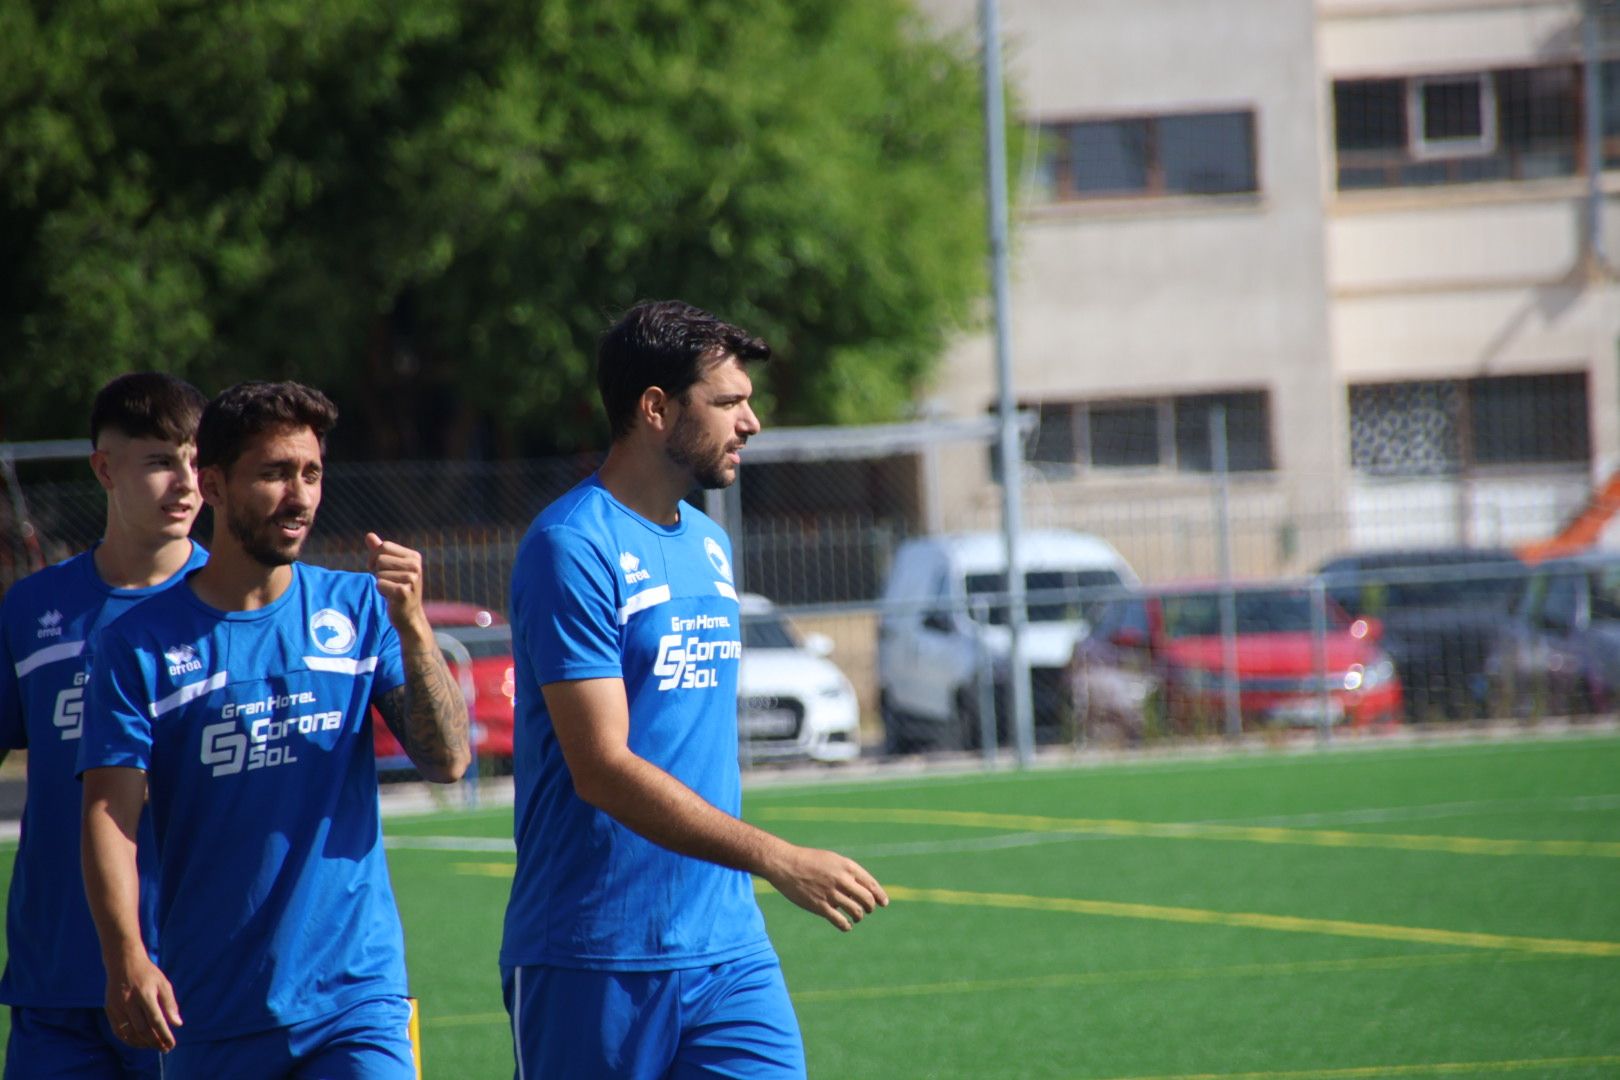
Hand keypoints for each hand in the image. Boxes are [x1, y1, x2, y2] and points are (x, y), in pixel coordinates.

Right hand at [105, 954, 181, 1050]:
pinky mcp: (109, 1009)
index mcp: (145, 994)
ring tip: (154, 1046)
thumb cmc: (148, 974)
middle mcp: (129, 1001)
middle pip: (142, 1029)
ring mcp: (117, 1006)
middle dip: (155, 1042)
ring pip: (130, 1032)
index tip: (172, 1044)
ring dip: (142, 1043)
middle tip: (164, 1049)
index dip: (164, 1034)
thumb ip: (170, 1004)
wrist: (123, 962)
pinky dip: (128, 1039)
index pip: (156, 1020)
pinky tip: (139, 1042)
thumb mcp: (163, 984)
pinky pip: (118, 1030)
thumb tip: (177, 1024)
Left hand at [366, 533, 427, 630]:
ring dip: (380, 583)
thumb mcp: (388, 567)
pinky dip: (381, 591)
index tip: (381, 569)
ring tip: (391, 590)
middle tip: (388, 582)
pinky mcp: (404, 592)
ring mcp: (412, 579)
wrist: (408, 614)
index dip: (375, 557)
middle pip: (380, 559)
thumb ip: (379, 551)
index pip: (384, 546)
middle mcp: (416, 566)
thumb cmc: (397, 587)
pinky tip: (391, 597)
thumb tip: (369, 535)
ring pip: (379, 573)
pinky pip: (380, 584)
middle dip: (377, 571)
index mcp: (414, 556)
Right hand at [765, 845, 888, 931]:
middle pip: (866, 899)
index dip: (880, 895)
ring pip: (856, 911)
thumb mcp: (832, 860)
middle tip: (868, 910)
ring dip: (859, 916)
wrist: (785, 864)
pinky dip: (846, 925)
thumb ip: (847, 872)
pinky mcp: (820, 906)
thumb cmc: (809, 861)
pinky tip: (846, 925)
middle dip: (870, 907)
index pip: (871, 884)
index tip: (884, 903)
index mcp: (846, 866)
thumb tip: (861, 888)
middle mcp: (841, 880)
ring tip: (856, 917)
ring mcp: (831, 894)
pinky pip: (840, 921)